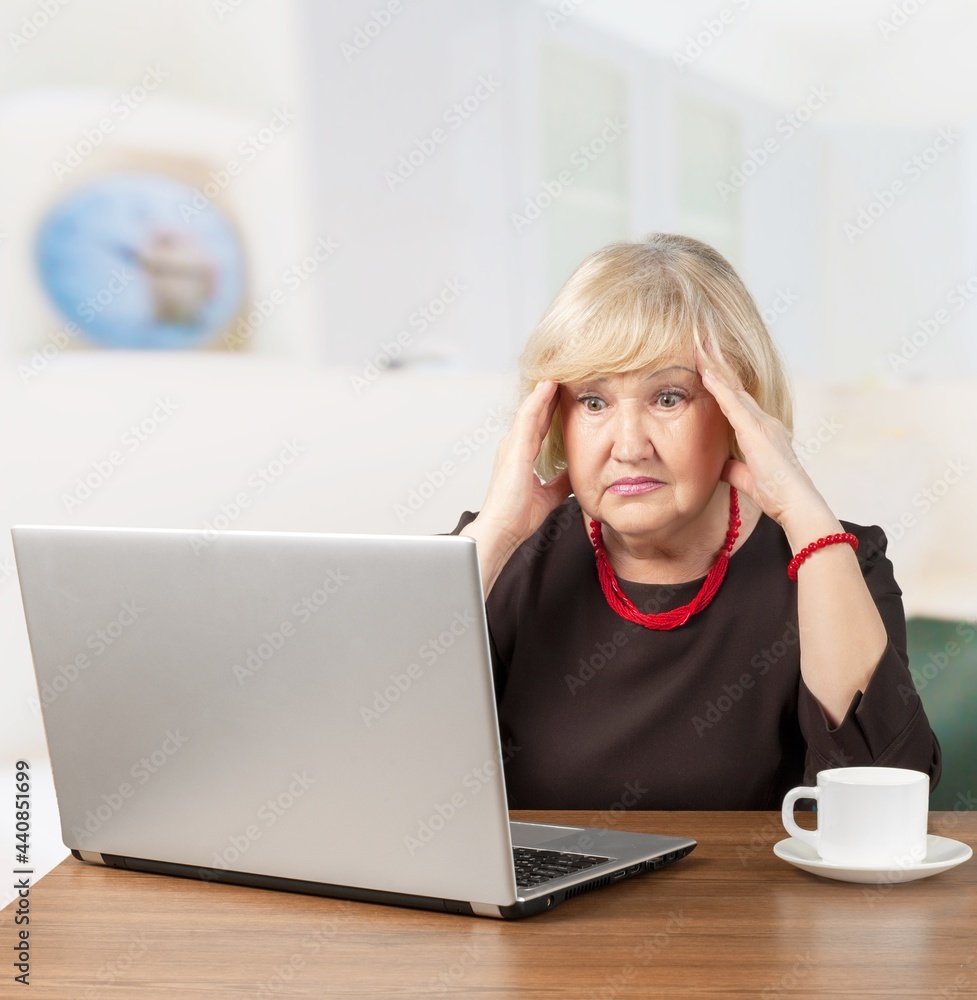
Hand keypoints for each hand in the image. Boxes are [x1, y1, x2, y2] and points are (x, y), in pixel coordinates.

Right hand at [462, 381, 570, 594]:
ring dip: (544, 390)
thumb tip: (577, 474)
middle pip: (535, 413)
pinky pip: (528, 417)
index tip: (566, 394)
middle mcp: (514, 446)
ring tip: (559, 370)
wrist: (502, 530)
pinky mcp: (514, 448)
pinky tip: (549, 385)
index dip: (552, 409)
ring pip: (531, 409)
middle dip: (549, 394)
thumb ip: (561, 481)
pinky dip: (538, 399)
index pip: (540, 426)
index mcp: (521, 456)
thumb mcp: (549, 495)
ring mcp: (512, 445)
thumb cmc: (518, 517)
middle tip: (565, 374)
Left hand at [695, 348, 830, 530]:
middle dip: (719, 363)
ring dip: (716, 366)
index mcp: (762, 430)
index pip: (736, 400)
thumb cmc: (777, 494)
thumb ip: (734, 468)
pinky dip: (719, 386)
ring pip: (734, 388)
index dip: (722, 382)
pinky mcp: (756, 430)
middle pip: (735, 386)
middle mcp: (763, 421)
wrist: (796, 503)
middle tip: (703, 341)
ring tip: (701, 345)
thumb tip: (721, 464)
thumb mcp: (747, 478)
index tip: (707, 364)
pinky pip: (733, 403)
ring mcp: (761, 423)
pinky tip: (706, 372)